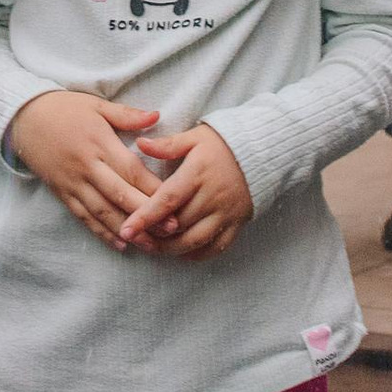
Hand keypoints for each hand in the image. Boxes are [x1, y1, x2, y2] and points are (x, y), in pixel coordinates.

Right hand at [8, 90, 162, 247]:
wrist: (23, 117)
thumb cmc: (64, 108)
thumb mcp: (96, 105)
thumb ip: (127, 114)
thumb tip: (157, 115)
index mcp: (99, 143)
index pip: (131, 170)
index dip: (153, 188)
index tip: (175, 200)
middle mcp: (87, 166)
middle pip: (119, 195)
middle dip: (146, 214)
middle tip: (171, 229)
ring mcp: (73, 182)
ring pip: (102, 211)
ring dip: (126, 229)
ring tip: (149, 244)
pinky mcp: (62, 193)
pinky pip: (83, 217)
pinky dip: (101, 232)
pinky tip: (120, 244)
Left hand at [124, 123, 254, 257]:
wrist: (264, 150)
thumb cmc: (224, 143)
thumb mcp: (196, 137)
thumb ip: (168, 144)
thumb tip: (140, 144)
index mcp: (198, 174)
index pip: (167, 200)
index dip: (145, 217)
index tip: (127, 230)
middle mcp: (212, 197)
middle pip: (178, 225)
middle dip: (152, 236)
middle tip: (132, 239)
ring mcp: (227, 213)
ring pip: (195, 241)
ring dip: (171, 249)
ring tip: (151, 248)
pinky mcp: (238, 223)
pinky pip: (217, 247)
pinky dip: (197, 254)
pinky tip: (181, 253)